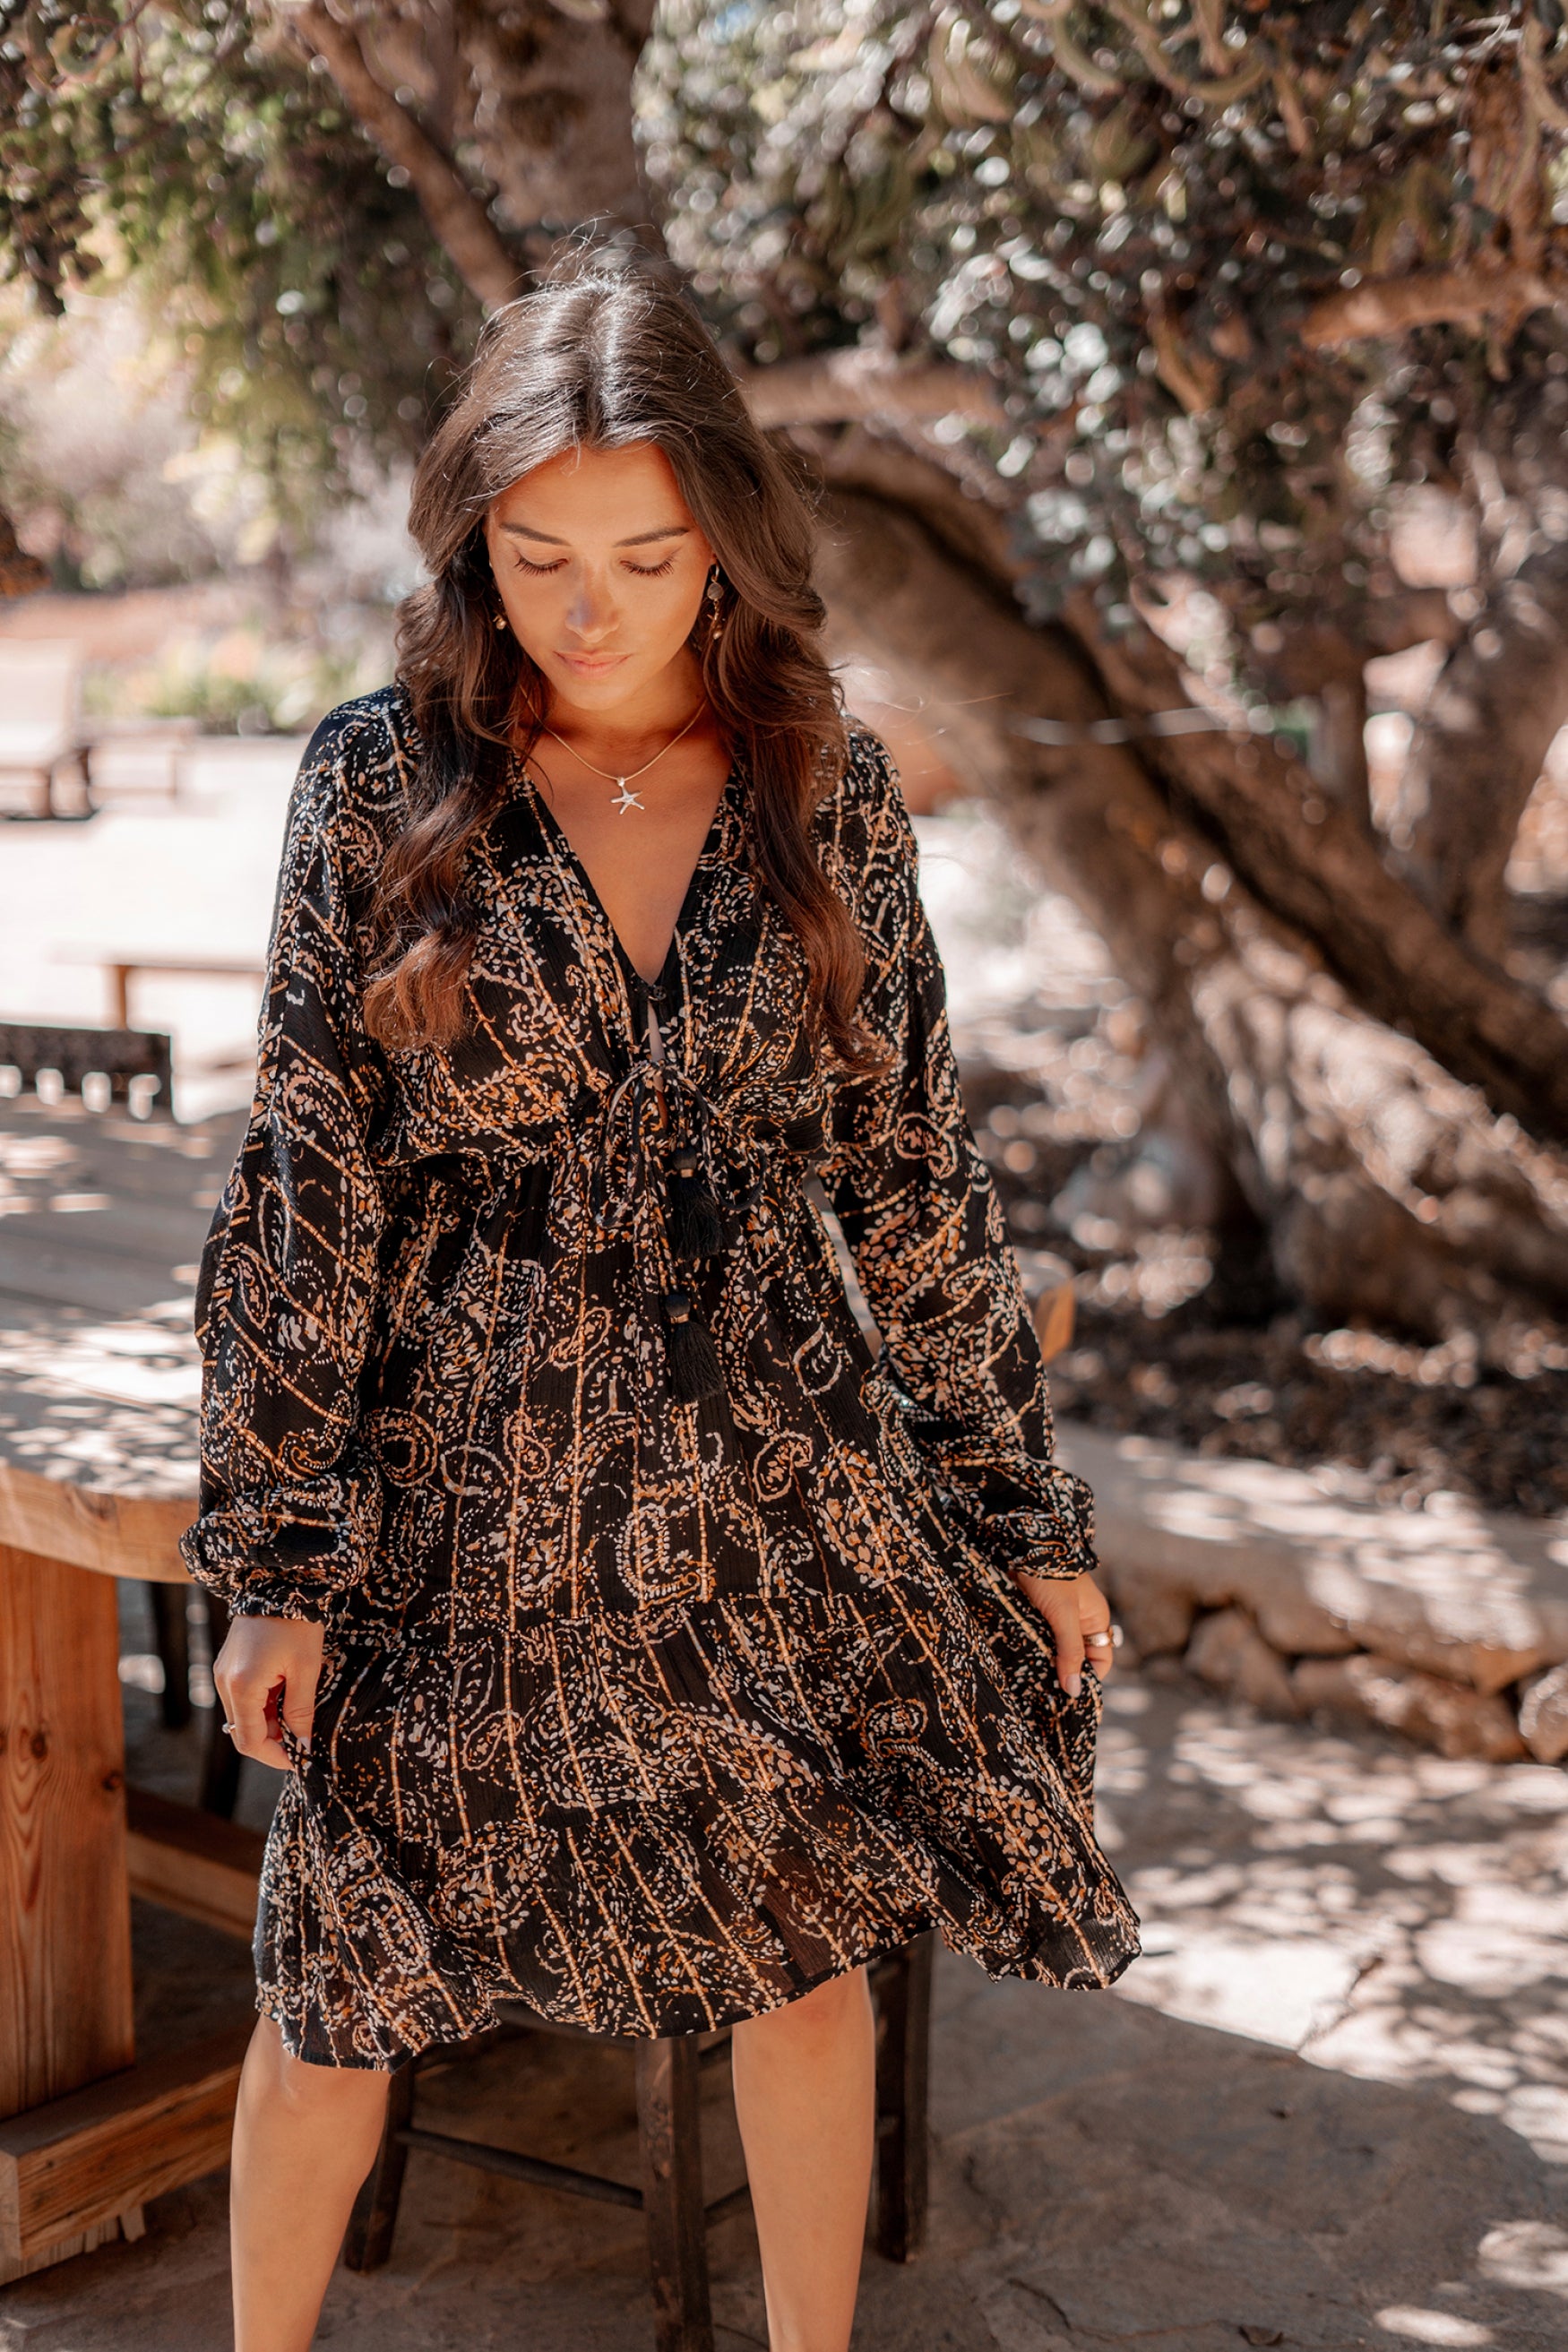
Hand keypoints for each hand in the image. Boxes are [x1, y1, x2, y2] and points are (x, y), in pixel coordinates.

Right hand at [213, 1613, 323, 1771]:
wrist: (279, 1583)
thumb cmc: (296, 1624)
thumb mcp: (306, 1669)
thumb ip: (301, 1712)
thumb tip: (304, 1746)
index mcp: (241, 1686)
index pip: (250, 1741)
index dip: (275, 1756)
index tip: (300, 1759)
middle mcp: (224, 1683)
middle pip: (244, 1731)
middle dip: (273, 1741)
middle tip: (304, 1739)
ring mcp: (223, 1674)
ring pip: (243, 1716)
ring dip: (269, 1723)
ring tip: (300, 1715)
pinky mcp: (228, 1666)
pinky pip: (243, 1698)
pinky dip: (263, 1706)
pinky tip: (287, 1697)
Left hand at [1011, 1569, 1114, 1698]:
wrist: (1024, 1544)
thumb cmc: (1051, 1576)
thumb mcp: (1063, 1616)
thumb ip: (1070, 1652)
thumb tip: (1075, 1691)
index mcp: (1096, 1620)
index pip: (1100, 1661)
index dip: (1087, 1677)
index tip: (1067, 1695)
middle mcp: (1080, 1621)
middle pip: (1077, 1657)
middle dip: (1064, 1672)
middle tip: (1046, 1692)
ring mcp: (1058, 1617)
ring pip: (1056, 1650)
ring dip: (1045, 1661)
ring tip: (1032, 1678)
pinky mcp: (1037, 1614)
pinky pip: (1039, 1639)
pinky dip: (1033, 1649)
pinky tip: (1022, 1660)